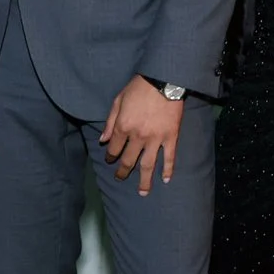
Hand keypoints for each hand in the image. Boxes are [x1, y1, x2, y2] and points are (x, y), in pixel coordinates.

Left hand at [99, 77, 184, 196]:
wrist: (163, 81)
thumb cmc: (138, 88)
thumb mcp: (118, 101)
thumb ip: (110, 122)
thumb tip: (103, 140)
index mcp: (123, 127)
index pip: (114, 149)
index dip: (111, 156)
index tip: (110, 161)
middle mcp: (138, 137)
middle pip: (129, 160)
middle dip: (123, 171)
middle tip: (120, 178)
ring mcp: (155, 139)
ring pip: (148, 164)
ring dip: (144, 180)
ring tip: (142, 192)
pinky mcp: (171, 137)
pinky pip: (169, 157)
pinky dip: (168, 169)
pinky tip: (165, 180)